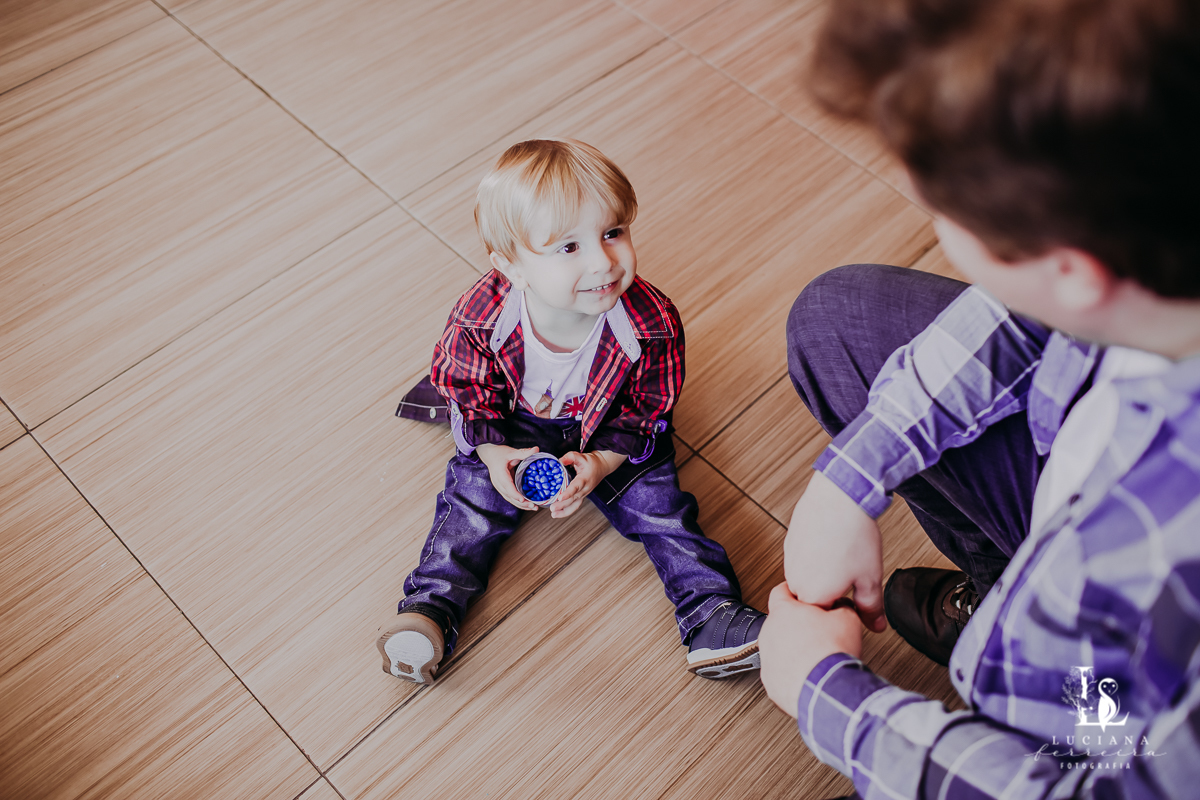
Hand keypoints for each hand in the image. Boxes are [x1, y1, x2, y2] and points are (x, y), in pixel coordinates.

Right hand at [476, 443, 539, 510]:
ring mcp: (499, 486)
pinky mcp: (502, 488)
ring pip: (509, 498)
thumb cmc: (500, 453)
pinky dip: (518, 501)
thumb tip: (536, 449)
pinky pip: (509, 497)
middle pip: (509, 496)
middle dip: (521, 503)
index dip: (515, 494)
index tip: (523, 499)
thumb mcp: (511, 452)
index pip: (507, 486)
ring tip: (533, 507)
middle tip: (534, 506)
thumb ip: (523, 452)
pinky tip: (527, 504)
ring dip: (520, 505)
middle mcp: (498, 482)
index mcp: (500, 473)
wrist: (489, 454)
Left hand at [550, 450, 626, 518]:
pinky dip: (566, 512)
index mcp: (585, 479)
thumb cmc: (591, 462)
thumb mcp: (581, 456)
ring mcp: (584, 494)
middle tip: (552, 508)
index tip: (560, 497)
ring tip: (554, 514)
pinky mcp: (582, 496)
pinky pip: (575, 506)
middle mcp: (585, 489)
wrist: (602, 467)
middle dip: (563, 505)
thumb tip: (559, 461)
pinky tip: (557, 514)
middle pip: (574, 499)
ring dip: (564, 512)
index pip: (576, 487)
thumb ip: (570, 457)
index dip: (568, 493)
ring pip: (575, 505)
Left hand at [759, 582, 861, 718]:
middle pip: (780, 622)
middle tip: (818, 631)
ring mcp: (767, 660)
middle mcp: (769, 634)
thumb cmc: (832, 653)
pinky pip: (780, 673)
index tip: (804, 596)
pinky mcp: (771, 683)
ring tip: (816, 657)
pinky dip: (793, 673)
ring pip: (779, 649)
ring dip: (794, 650)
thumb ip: (840, 605)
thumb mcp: (847, 618)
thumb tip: (841, 606)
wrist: (828, 690)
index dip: (795, 592)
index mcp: (783, 612)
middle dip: (797, 625)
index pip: (781, 591)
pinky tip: (811, 675)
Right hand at [785, 471, 885, 632]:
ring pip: (805, 579)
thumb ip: (871, 608)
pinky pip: (801, 559)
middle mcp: (796, 582)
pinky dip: (814, 556)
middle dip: (830, 593)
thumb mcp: (871, 578)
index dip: (843, 608)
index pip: (825, 617)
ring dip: (820, 574)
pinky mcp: (789, 543)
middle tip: (850, 575)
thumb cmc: (853, 536)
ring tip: (842, 557)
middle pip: (813, 599)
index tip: (855, 597)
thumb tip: (876, 627)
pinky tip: (832, 544)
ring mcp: (789, 561)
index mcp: (814, 597)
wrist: (839, 497)